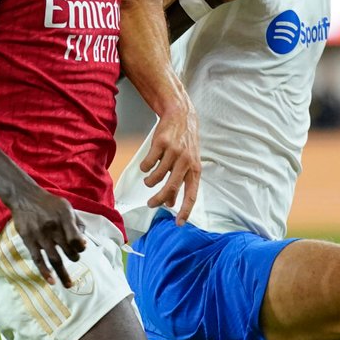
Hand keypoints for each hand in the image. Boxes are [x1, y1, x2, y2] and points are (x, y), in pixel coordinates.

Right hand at [7, 184, 86, 285]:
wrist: (24, 197)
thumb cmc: (48, 204)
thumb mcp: (66, 207)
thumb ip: (77, 223)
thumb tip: (84, 243)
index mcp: (64, 217)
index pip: (75, 236)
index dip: (80, 245)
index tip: (82, 249)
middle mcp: (53, 227)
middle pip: (67, 249)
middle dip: (74, 257)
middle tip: (74, 258)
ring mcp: (40, 235)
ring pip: (54, 258)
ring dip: (63, 273)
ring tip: (69, 284)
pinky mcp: (29, 240)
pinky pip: (38, 259)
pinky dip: (45, 271)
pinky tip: (51, 281)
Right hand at [140, 93, 200, 223]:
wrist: (181, 115)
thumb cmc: (184, 142)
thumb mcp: (188, 163)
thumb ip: (180, 182)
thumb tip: (170, 203)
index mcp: (195, 169)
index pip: (191, 194)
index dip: (185, 210)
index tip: (179, 223)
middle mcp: (186, 162)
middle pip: (170, 188)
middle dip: (158, 200)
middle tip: (150, 205)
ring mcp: (174, 152)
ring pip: (157, 177)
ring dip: (149, 182)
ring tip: (148, 180)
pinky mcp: (161, 143)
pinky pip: (148, 163)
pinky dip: (145, 167)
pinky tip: (147, 164)